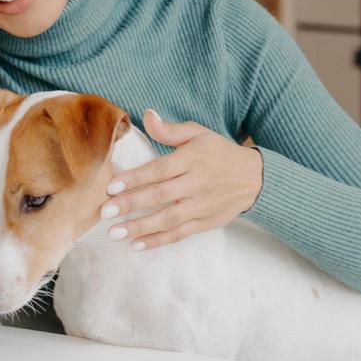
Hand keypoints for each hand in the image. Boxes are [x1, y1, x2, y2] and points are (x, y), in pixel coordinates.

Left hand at [99, 108, 263, 250]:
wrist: (255, 178)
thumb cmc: (220, 153)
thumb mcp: (199, 134)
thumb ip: (170, 130)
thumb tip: (147, 115)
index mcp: (192, 159)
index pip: (159, 170)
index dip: (135, 179)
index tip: (111, 186)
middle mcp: (197, 183)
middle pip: (160, 195)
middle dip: (131, 204)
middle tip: (105, 212)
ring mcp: (202, 205)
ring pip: (168, 219)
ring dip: (140, 227)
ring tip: (115, 233)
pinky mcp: (206, 222)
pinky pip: (179, 234)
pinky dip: (158, 241)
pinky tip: (137, 245)